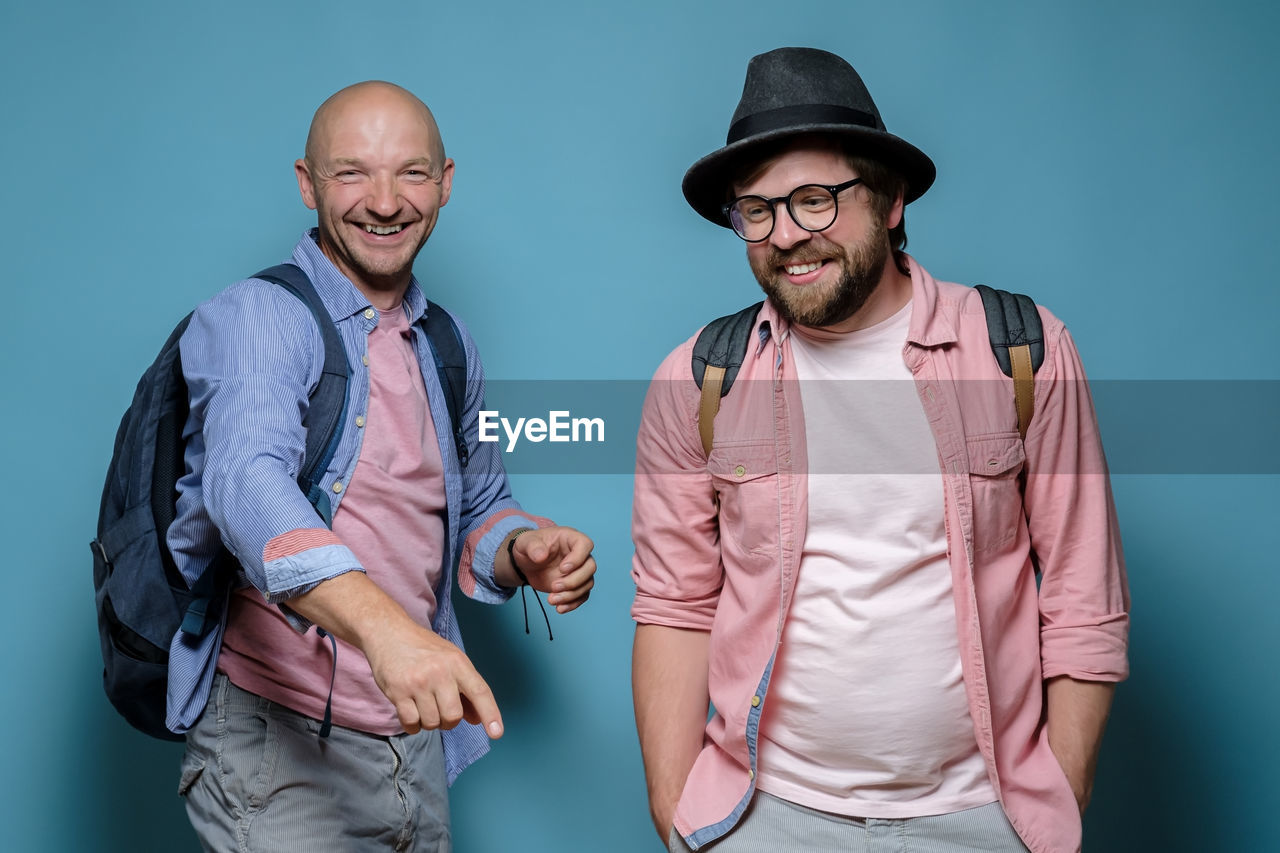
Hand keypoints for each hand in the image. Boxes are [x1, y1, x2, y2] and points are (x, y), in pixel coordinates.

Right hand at [363, 620, 502, 738]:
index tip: (497, 733)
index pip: (480, 692)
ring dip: (429, 721)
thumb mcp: (451, 660)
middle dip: (449, 721)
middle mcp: (440, 672)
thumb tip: (477, 719)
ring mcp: (418, 683)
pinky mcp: (398, 692)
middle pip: (453, 716)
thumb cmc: (423, 648)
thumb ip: (465, 688)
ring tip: (423, 704)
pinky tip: (411, 710)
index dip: (490, 714)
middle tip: (440, 707)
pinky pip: (411, 724)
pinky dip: (413, 725)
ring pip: (432, 723)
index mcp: (458, 663)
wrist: (388, 633)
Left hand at [508, 526, 595, 612]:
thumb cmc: (529, 547)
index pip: (585, 545)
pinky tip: (559, 608)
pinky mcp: (575, 585)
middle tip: (554, 586)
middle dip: (573, 581)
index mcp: (570, 538)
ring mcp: (578, 570)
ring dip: (571, 595)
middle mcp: (579, 554)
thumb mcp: (525, 542)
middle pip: (590, 567)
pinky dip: (572, 604)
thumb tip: (541, 556)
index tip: (562, 569)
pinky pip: (582, 596)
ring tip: (551, 600)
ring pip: (587, 584)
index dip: (577, 558)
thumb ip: (533, 547)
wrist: (525, 562)